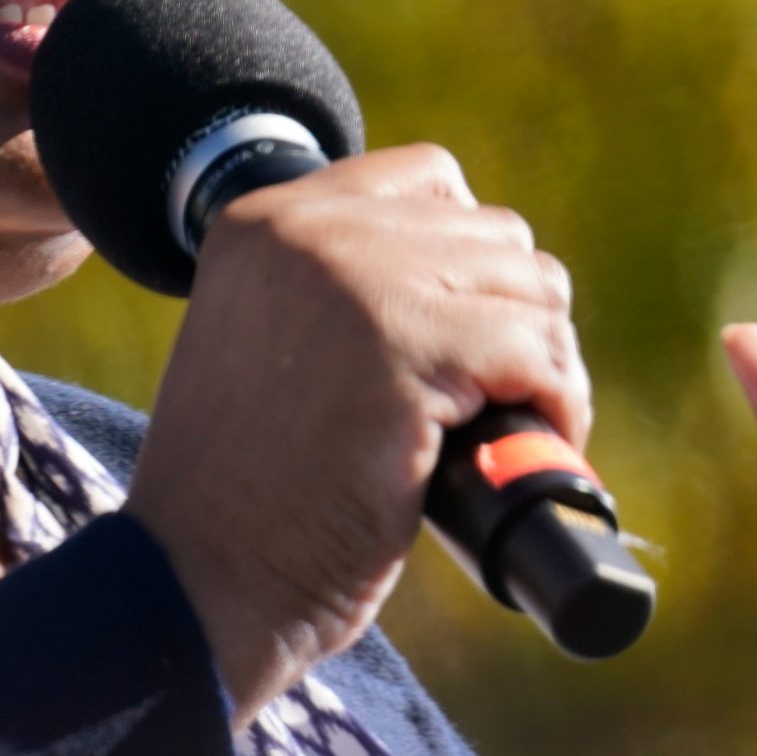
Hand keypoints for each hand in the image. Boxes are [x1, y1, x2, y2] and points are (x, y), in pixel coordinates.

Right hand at [124, 144, 585, 725]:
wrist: (199, 579)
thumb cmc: (244, 487)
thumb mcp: (267, 341)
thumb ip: (339, 285)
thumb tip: (488, 273)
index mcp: (264, 218)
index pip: (428, 176)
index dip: (468, 256)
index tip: (462, 334)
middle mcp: (308, 231)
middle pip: (494, 233)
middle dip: (513, 318)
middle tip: (494, 399)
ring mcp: (356, 284)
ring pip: (531, 286)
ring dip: (544, 361)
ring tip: (511, 425)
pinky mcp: (405, 353)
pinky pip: (540, 351)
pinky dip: (557, 405)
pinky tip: (526, 446)